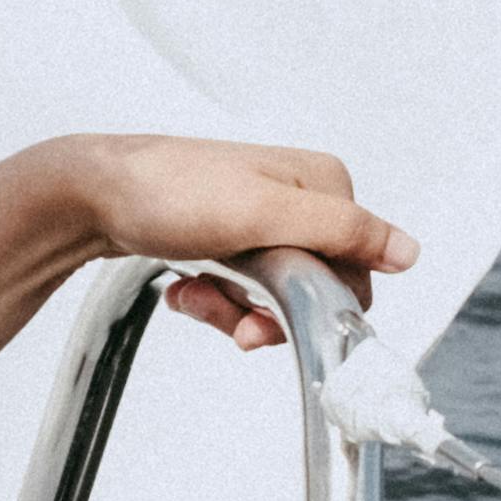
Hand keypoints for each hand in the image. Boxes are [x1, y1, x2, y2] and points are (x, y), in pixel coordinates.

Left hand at [55, 134, 421, 351]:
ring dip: (234, 310)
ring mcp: (262, 218)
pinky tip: (186, 287)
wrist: (91, 194)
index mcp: (323, 185)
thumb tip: (409, 252)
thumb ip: (342, 233)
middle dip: (267, 311)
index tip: (267, 315)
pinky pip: (242, 290)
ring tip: (196, 293)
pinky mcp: (230, 238)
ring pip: (274, 296)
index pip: (355, 271)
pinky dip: (214, 299)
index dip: (313, 306)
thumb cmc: (168, 193)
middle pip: (314, 288)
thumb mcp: (265, 215)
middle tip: (225, 304)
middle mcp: (299, 198)